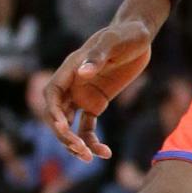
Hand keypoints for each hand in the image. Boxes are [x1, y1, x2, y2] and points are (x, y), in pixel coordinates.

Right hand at [41, 18, 153, 161]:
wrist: (139, 36)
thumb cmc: (125, 34)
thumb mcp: (113, 42)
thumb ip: (98, 56)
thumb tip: (83, 72)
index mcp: (70, 69)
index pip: (52, 94)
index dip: (54, 112)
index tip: (63, 127)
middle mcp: (72, 85)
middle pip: (57, 115)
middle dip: (64, 134)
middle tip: (80, 150)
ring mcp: (82, 96)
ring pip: (70, 125)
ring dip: (75, 143)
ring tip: (89, 158)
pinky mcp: (96, 103)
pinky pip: (87, 127)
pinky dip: (92, 141)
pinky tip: (105, 153)